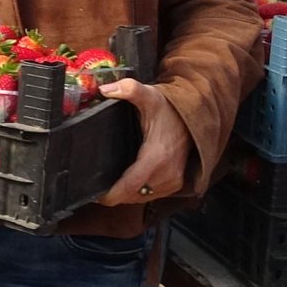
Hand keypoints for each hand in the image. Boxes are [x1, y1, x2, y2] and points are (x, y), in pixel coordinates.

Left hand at [96, 79, 190, 204]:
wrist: (193, 119)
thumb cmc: (170, 110)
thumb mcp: (149, 96)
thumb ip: (129, 90)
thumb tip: (106, 89)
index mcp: (157, 157)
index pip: (131, 186)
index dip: (111, 195)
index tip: (95, 195)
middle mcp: (167, 174)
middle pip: (133, 195)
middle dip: (113, 195)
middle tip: (94, 187)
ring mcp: (172, 182)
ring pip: (141, 198)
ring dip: (124, 195)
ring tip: (106, 187)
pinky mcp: (174, 184)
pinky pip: (150, 195)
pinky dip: (136, 193)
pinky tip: (124, 185)